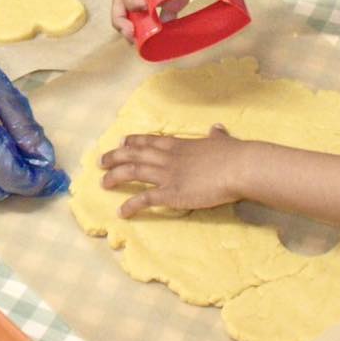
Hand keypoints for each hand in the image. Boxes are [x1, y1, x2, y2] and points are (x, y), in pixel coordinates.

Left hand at [100, 124, 250, 216]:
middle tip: (101, 162)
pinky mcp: (171, 194)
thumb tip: (217, 128)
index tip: (121, 142)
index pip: (150, 141)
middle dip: (115, 157)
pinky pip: (145, 199)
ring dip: (116, 177)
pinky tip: (121, 212)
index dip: (133, 141)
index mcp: (180, 145)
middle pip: (134, 154)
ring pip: (133, 172)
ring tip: (103, 183)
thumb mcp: (222, 141)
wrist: (239, 167)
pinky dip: (131, 205)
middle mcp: (168, 158)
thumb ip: (217, 136)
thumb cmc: (234, 154)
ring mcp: (167, 175)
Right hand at [111, 0, 238, 39]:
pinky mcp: (174, 2)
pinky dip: (153, 30)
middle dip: (121, 18)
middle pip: (124, 1)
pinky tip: (159, 42)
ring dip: (133, 27)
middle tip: (130, 35)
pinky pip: (156, 17)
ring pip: (136, 12)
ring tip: (137, 43)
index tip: (145, 8)